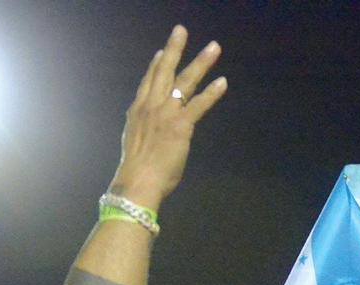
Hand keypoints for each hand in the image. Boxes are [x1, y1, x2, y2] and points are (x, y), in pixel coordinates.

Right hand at [110, 26, 226, 208]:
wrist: (138, 180)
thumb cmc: (139, 169)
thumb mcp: (136, 141)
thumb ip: (144, 129)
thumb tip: (150, 130)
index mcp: (138, 110)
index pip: (148, 80)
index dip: (156, 64)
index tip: (162, 51)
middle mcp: (150, 105)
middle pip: (164, 70)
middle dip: (174, 48)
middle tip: (181, 30)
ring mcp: (166, 113)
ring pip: (184, 81)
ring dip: (201, 62)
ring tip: (214, 48)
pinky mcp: (181, 125)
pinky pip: (199, 104)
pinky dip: (212, 93)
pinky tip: (222, 81)